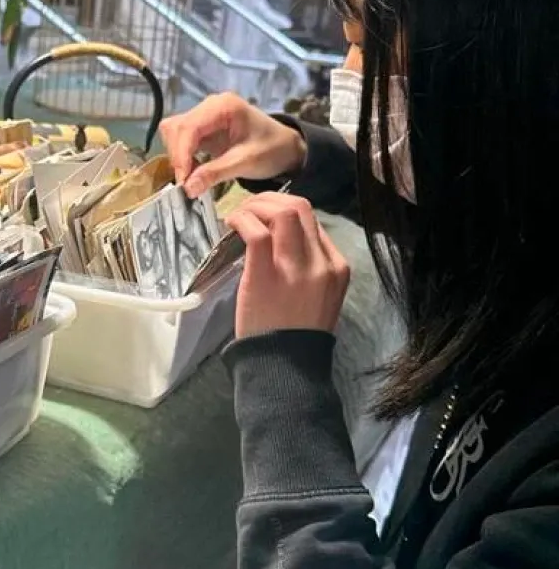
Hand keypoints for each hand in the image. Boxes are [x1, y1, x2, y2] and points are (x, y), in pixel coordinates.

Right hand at [160, 93, 306, 197]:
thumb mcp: (246, 162)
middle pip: (177, 128)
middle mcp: (210, 106)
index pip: (189, 127)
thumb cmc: (272, 149)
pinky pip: (182, 140)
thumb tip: (187, 188)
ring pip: (175, 133)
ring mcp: (205, 116)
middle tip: (186, 182)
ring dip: (178, 156)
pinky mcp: (203, 128)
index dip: (181, 154)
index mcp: (223, 106)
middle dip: (178, 156)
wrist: (286, 148)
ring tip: (190, 177)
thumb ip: (215, 173)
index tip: (182, 179)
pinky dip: (183, 156)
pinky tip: (193, 171)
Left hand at [228, 194, 349, 337]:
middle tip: (250, 209)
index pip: (314, 221)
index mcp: (337, 267)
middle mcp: (322, 263)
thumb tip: (279, 238)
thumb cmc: (295, 335)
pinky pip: (256, 231)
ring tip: (239, 216)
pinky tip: (232, 224)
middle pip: (301, 207)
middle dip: (271, 200)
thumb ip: (309, 268)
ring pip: (283, 211)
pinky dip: (242, 219)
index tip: (265, 219)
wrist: (285, 368)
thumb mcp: (318, 297)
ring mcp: (296, 268)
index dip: (285, 212)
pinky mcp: (266, 274)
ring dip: (255, 205)